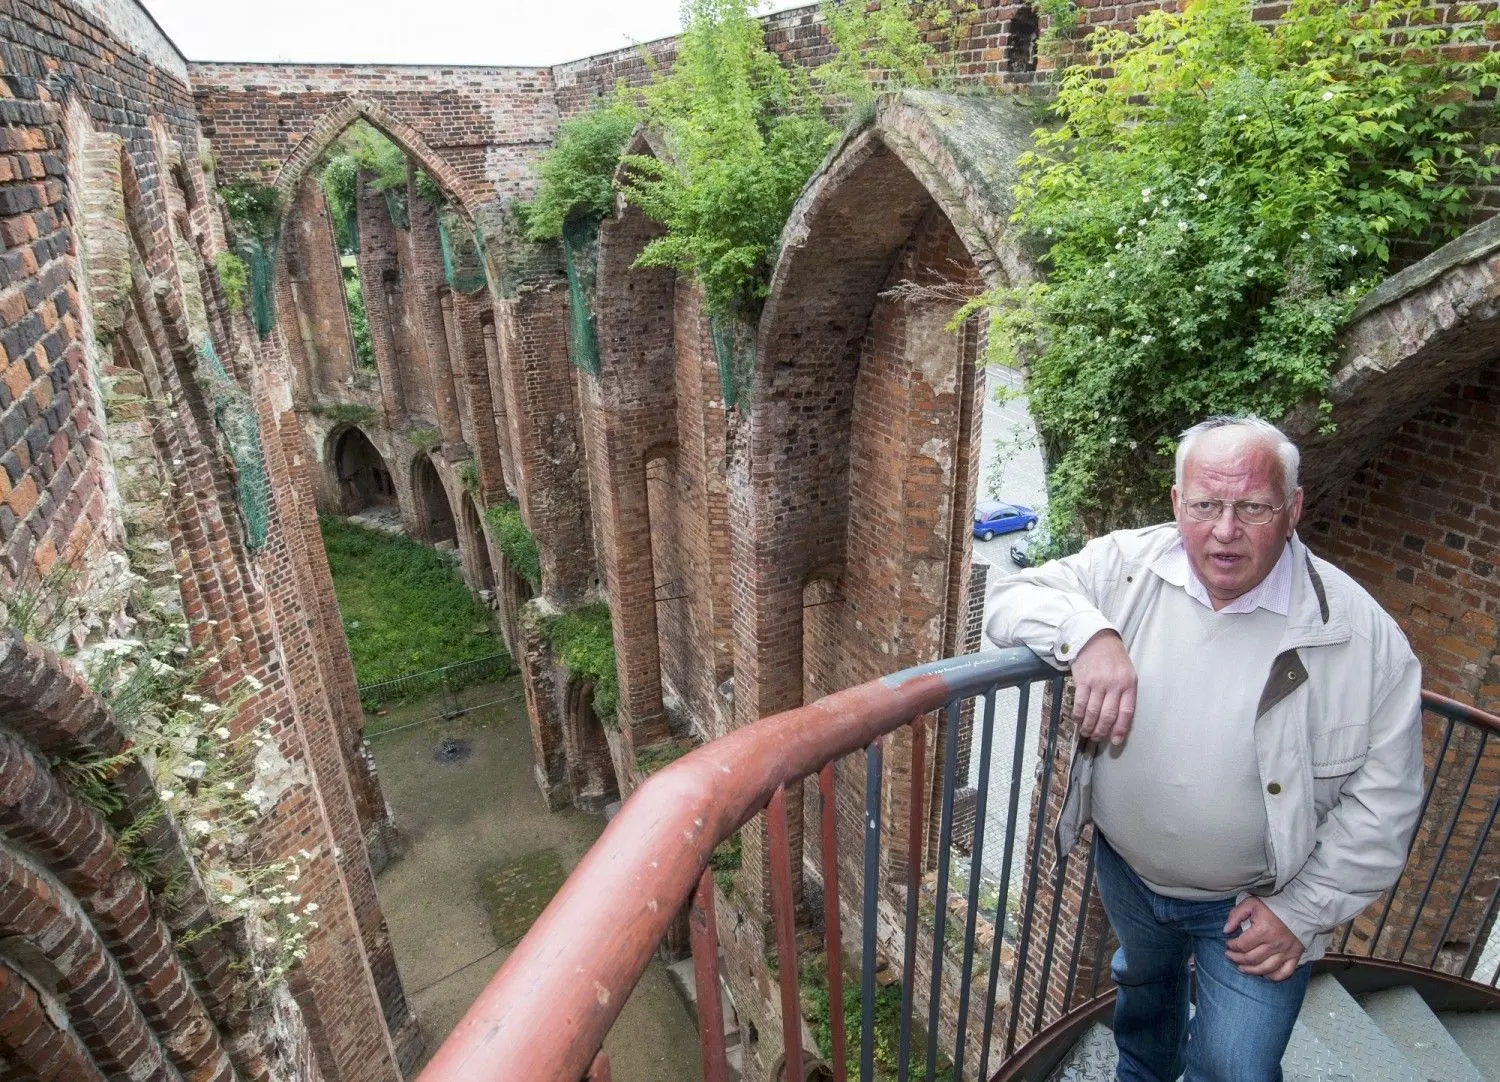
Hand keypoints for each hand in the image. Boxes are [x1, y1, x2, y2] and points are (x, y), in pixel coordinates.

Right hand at [1070, 630, 1135, 744]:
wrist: (1096, 638)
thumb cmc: (1113, 658)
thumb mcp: (1127, 674)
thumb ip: (1124, 694)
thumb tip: (1117, 720)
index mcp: (1129, 684)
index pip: (1126, 712)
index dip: (1120, 729)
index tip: (1115, 740)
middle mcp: (1114, 684)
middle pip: (1108, 715)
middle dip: (1101, 731)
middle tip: (1097, 738)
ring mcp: (1098, 682)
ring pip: (1092, 712)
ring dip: (1088, 726)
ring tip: (1086, 732)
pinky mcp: (1082, 680)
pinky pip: (1079, 703)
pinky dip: (1078, 715)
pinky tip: (1078, 719)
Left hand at [1224, 897, 1302, 981]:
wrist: (1300, 908)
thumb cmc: (1273, 905)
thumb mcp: (1251, 903)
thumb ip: (1236, 915)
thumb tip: (1226, 930)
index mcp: (1263, 930)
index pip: (1242, 945)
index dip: (1232, 946)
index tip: (1228, 945)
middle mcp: (1275, 943)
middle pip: (1251, 959)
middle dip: (1237, 959)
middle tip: (1230, 956)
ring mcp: (1286, 952)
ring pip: (1265, 968)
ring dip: (1251, 970)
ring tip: (1241, 967)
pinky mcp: (1295, 956)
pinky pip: (1284, 973)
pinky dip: (1273, 977)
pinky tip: (1264, 974)